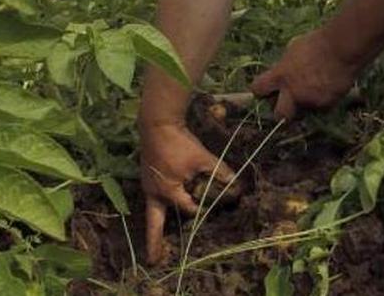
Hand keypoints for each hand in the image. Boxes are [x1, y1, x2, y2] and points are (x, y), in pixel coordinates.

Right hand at [139, 121, 234, 264]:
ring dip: (155, 226)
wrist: (157, 123)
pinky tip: (161, 211)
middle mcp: (154, 193)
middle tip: (155, 260)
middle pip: (154, 222)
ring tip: (156, 245)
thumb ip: (219, 173)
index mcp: (168, 191)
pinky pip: (153, 197)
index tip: (215, 208)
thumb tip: (236, 185)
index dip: (203, 209)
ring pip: (152, 211)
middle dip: (155, 242)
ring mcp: (147, 185)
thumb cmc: (180, 142)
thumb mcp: (203, 158)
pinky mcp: (147, 176)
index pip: (189, 208)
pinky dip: (157, 207)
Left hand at [249, 28, 360, 120]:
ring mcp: (309, 101)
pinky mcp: (326, 105)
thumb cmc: (318, 43)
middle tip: (288, 105)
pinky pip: (322, 107)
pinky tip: (331, 87)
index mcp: (280, 75)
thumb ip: (286, 64)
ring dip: (307, 104)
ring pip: (304, 110)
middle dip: (282, 112)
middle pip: (279, 115)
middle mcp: (292, 92)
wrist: (342, 49)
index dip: (261, 90)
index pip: (258, 89)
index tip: (266, 90)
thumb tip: (283, 69)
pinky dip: (325, 100)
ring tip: (318, 87)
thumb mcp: (294, 49)